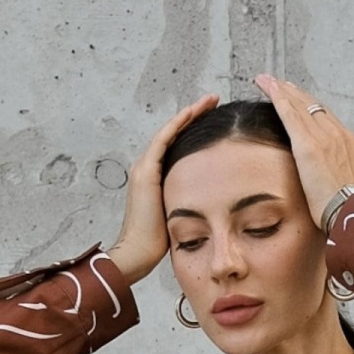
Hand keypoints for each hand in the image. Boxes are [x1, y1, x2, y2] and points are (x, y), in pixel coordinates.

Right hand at [104, 95, 217, 285]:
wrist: (138, 252)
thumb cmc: (158, 242)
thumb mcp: (177, 214)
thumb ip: (188, 200)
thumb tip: (211, 201)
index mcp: (154, 177)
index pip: (175, 145)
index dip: (193, 129)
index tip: (214, 119)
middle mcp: (146, 167)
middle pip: (173, 133)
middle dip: (194, 115)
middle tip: (214, 101)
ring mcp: (144, 167)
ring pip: (170, 131)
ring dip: (190, 113)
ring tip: (210, 100)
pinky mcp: (146, 171)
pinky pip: (164, 139)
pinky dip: (179, 123)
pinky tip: (194, 111)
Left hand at [256, 75, 353, 231]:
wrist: (352, 213)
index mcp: (346, 139)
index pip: (323, 113)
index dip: (306, 102)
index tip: (294, 93)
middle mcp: (334, 132)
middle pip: (308, 104)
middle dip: (290, 91)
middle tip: (274, 80)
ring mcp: (321, 137)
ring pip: (297, 105)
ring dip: (279, 90)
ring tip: (264, 80)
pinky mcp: (307, 145)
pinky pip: (289, 115)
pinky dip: (278, 98)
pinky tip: (267, 88)